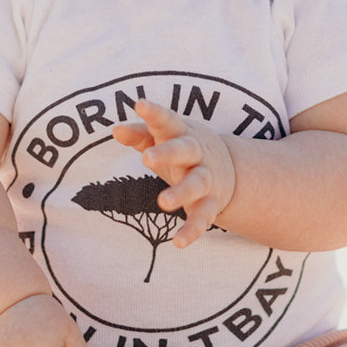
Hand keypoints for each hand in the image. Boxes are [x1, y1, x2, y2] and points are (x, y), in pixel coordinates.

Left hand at [113, 98, 235, 248]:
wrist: (230, 168)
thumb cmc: (182, 148)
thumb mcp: (163, 138)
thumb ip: (140, 134)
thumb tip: (116, 129)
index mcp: (182, 133)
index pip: (168, 120)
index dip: (154, 113)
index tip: (140, 104)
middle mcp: (197, 154)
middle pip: (186, 150)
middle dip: (168, 153)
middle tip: (146, 158)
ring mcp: (207, 179)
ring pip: (197, 183)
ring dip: (181, 192)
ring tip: (163, 202)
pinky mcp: (211, 204)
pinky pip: (203, 217)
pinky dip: (193, 230)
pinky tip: (178, 242)